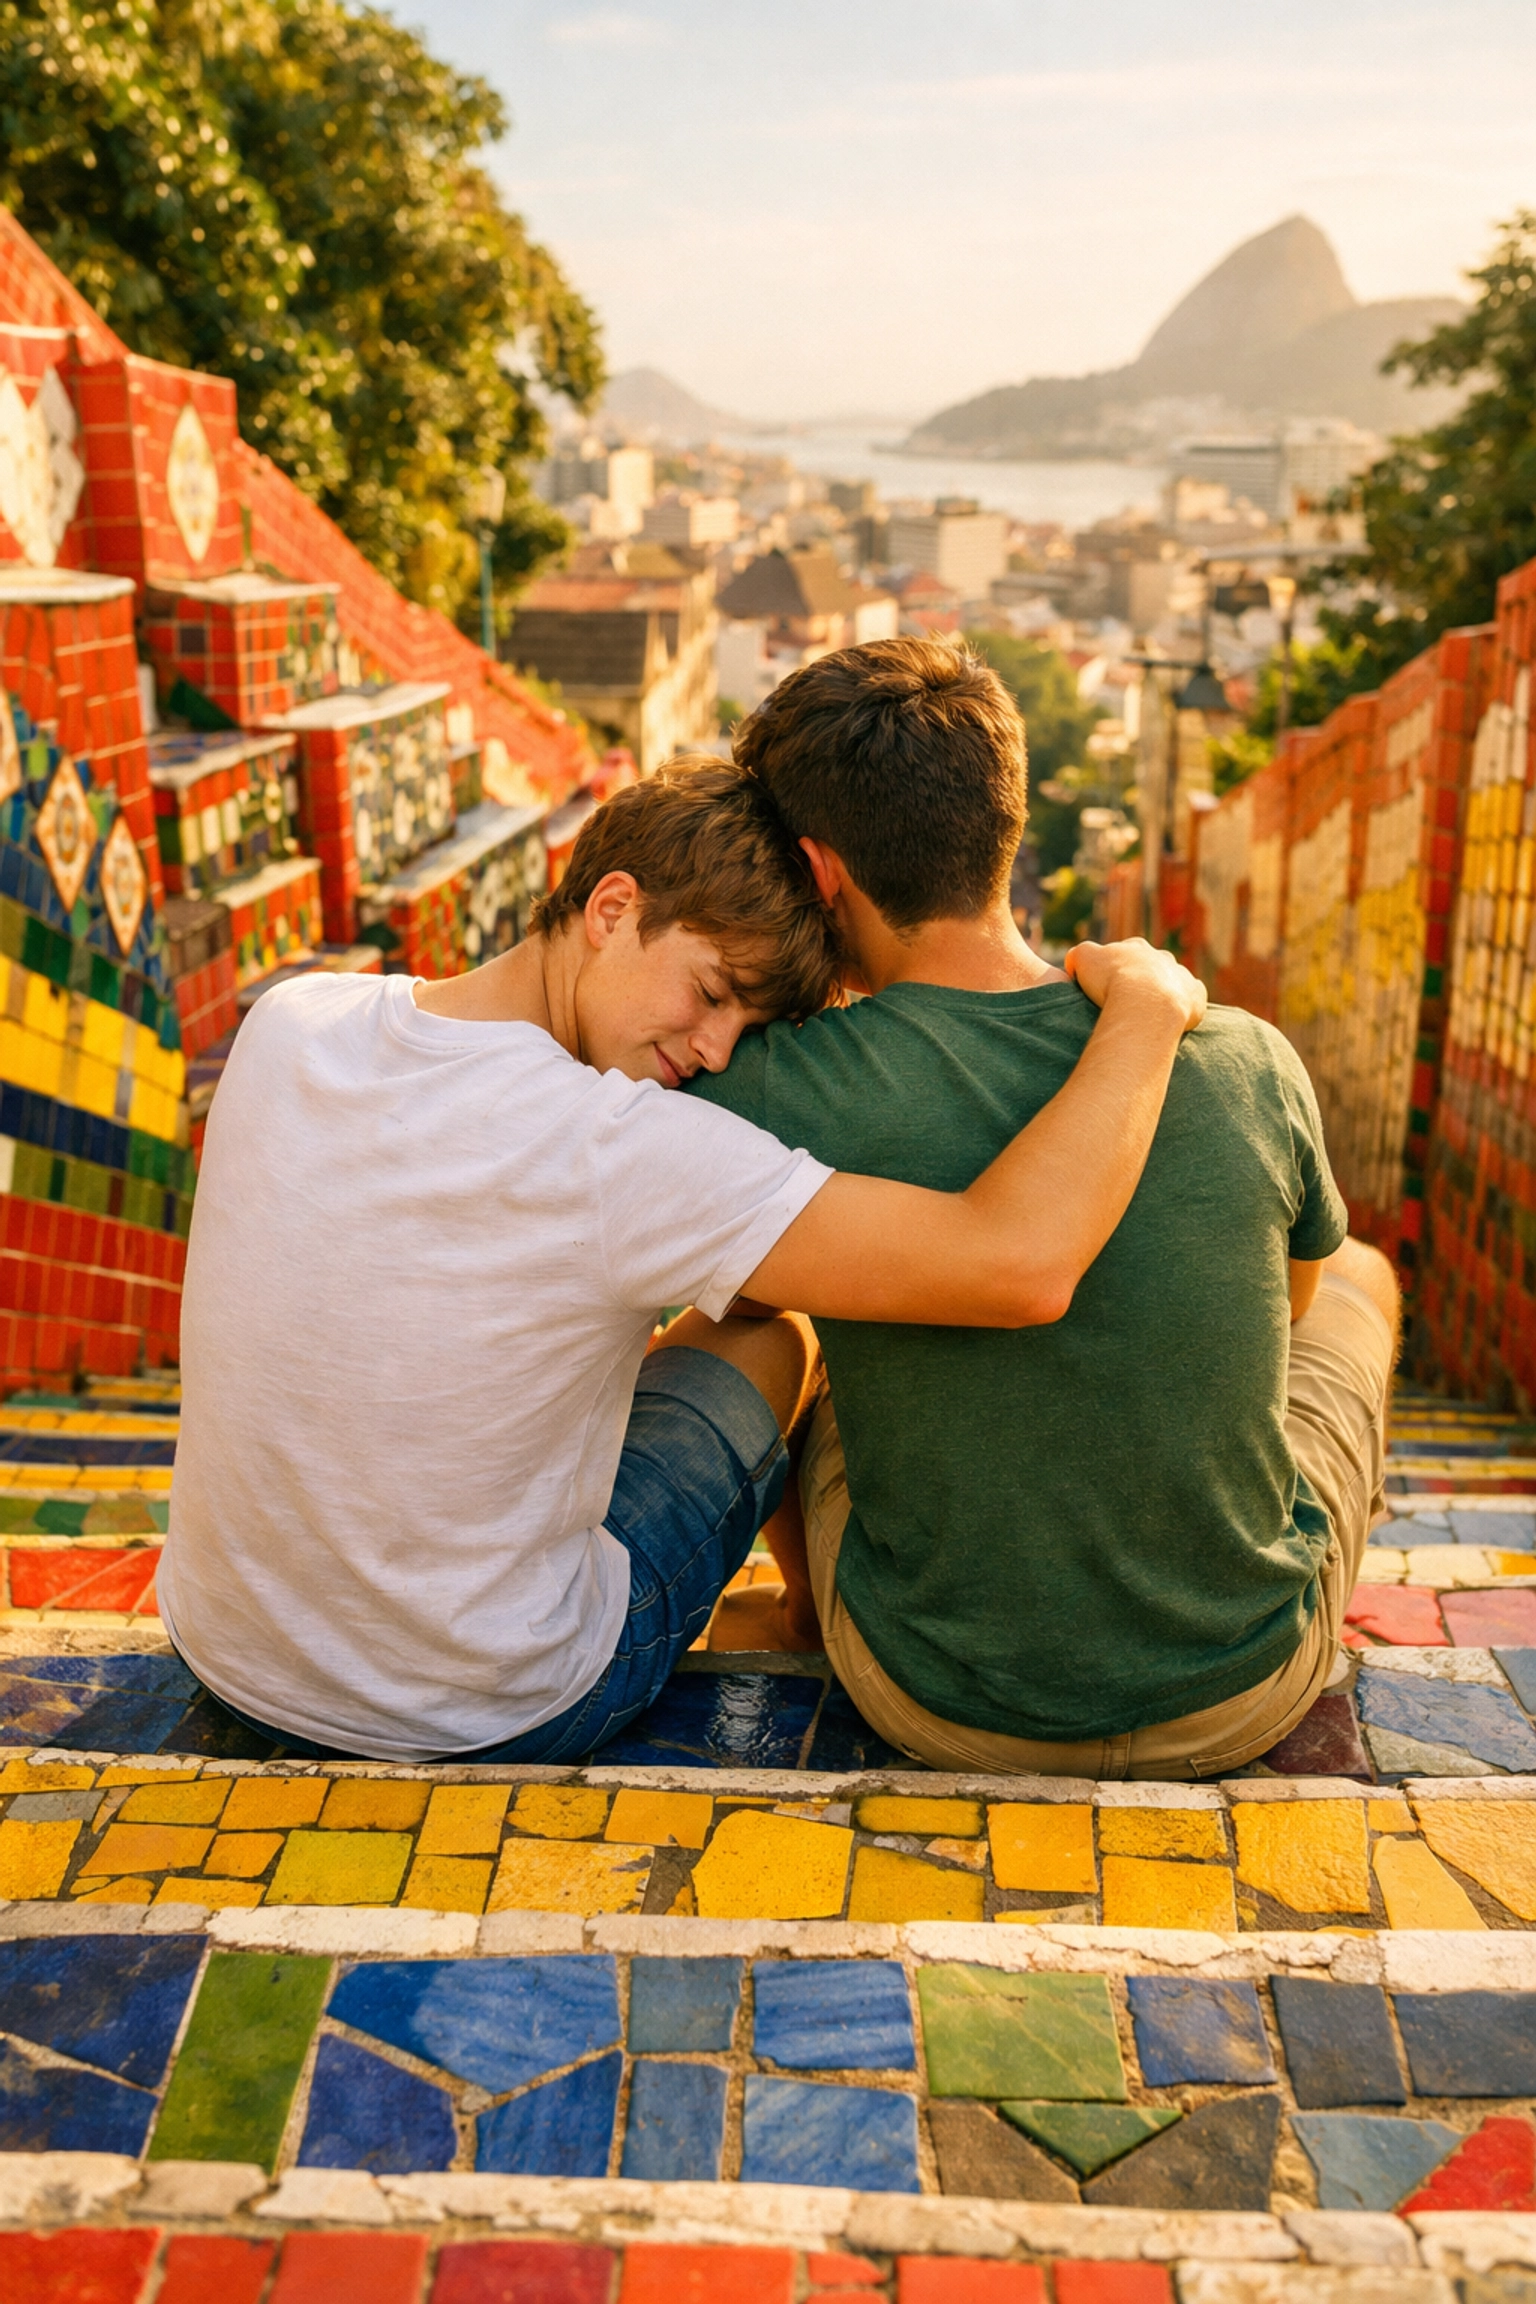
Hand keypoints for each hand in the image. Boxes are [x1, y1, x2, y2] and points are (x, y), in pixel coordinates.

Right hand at [1064, 938, 1206, 1032]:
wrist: (1146, 1001)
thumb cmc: (1111, 980)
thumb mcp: (1082, 959)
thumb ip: (1078, 956)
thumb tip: (1075, 963)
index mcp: (1135, 947)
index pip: (1122, 953)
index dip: (1112, 969)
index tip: (1105, 987)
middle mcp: (1161, 957)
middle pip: (1149, 966)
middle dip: (1140, 980)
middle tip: (1125, 1003)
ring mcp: (1180, 975)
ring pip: (1172, 981)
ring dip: (1162, 994)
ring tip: (1148, 1016)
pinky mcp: (1195, 995)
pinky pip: (1192, 998)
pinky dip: (1185, 1006)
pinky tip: (1172, 1020)